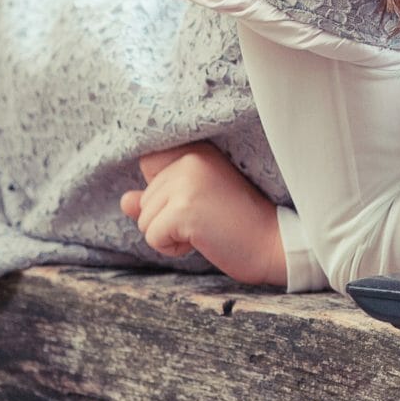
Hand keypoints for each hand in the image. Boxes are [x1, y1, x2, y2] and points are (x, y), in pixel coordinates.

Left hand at [120, 142, 287, 288]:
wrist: (274, 244)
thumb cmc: (238, 225)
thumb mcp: (196, 203)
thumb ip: (160, 198)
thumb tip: (125, 201)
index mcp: (195, 152)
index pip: (149, 162)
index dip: (161, 191)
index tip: (194, 201)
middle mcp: (189, 160)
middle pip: (145, 200)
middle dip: (168, 220)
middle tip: (209, 220)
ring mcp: (186, 183)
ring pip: (144, 220)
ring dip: (170, 235)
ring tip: (206, 229)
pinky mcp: (184, 209)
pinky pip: (153, 237)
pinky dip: (172, 249)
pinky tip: (202, 241)